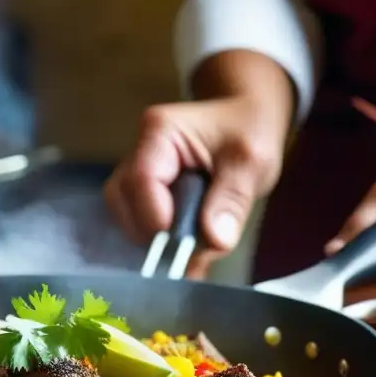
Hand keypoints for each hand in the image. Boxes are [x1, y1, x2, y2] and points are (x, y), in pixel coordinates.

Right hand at [104, 96, 285, 277]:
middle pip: (122, 202)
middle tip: (190, 250)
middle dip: (152, 233)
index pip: (141, 179)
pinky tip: (188, 255)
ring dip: (155, 241)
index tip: (184, 244)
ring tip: (193, 249)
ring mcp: (136, 176)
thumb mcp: (253, 160)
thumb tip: (215, 241)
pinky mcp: (141, 196)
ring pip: (125, 218)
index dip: (156, 216)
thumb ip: (233, 198)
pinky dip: (162, 246)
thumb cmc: (247, 129)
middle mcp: (139, 153)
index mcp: (161, 132)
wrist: (244, 122)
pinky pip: (137, 226)